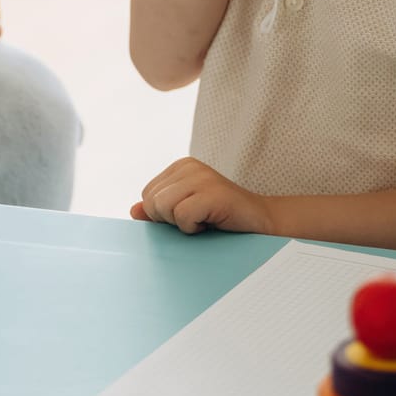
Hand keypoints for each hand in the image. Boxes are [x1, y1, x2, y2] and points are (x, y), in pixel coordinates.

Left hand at [130, 157, 276, 233]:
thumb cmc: (222, 219)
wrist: (262, 223)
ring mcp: (202, 177)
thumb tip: (133, 211)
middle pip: (152, 202)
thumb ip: (159, 211)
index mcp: (181, 167)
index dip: (164, 215)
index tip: (191, 214)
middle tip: (199, 218)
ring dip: (183, 224)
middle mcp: (190, 167)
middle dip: (170, 220)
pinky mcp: (212, 193)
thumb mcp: (185, 212)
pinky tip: (212, 223)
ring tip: (205, 219)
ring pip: (163, 208)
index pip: (147, 195)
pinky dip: (194, 228)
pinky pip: (182, 216)